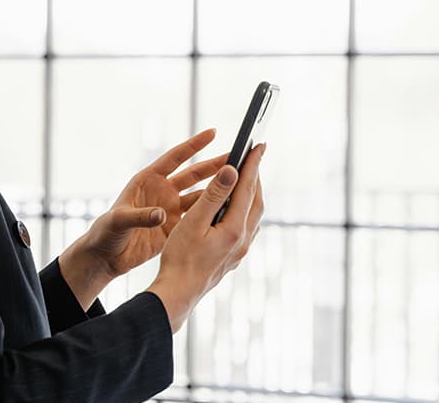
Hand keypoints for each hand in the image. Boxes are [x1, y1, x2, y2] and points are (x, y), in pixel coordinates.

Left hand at [59, 129, 227, 306]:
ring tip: (239, 182)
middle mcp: (161, 191)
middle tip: (236, 157)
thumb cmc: (105, 233)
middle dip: (213, 165)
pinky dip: (211, 213)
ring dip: (217, 189)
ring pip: (199, 195)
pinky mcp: (174, 227)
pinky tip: (228, 211)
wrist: (106, 256)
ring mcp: (170, 209)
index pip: (174, 158)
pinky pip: (197, 217)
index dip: (193, 145)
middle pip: (193, 174)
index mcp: (147, 180)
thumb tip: (161, 215)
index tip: (213, 132)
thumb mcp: (119, 221)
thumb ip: (139, 216)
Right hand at [147, 142, 266, 333]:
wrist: (179, 293)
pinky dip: (244, 209)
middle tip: (255, 156)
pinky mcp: (233, 257)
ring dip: (251, 193)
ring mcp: (240, 250)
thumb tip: (232, 171)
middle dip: (255, 177)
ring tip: (246, 178)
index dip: (253, 164)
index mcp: (234, 228)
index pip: (247, 188)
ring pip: (253, 215)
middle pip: (255, 201)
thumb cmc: (180, 258)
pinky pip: (246, 226)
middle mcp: (243, 240)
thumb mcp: (193, 222)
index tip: (259, 145)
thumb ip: (213, 196)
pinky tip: (235, 208)